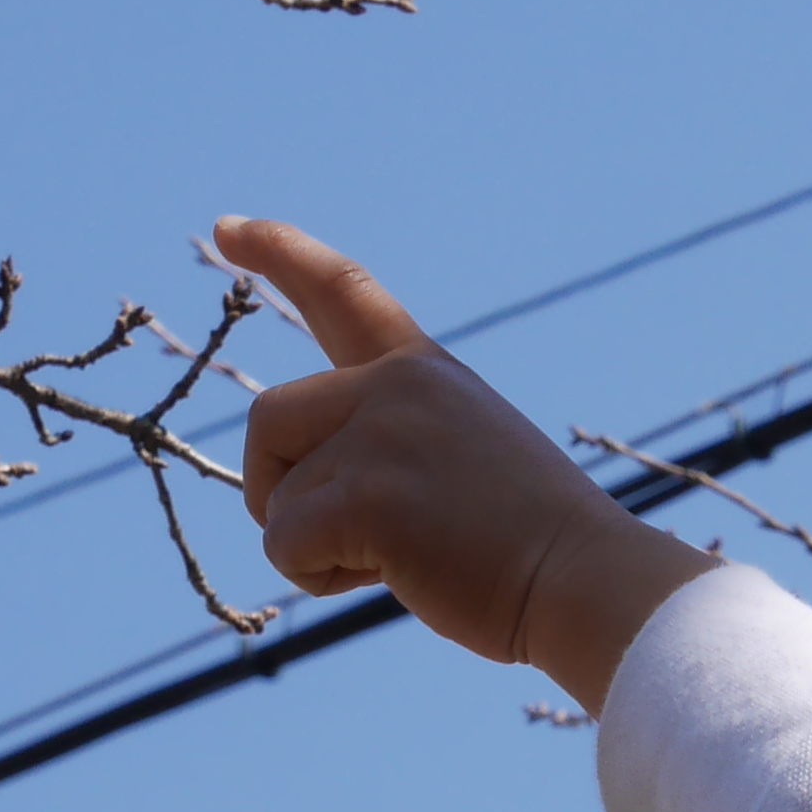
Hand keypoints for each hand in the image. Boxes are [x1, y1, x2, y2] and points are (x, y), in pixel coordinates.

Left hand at [223, 216, 713, 711]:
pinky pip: (284, 545)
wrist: (587, 583)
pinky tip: (393, 576)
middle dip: (277, 489)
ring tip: (401, 558)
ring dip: (314, 546)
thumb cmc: (533, 549)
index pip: (342, 292)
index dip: (281, 252)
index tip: (225, 228)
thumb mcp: (466, 459)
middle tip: (342, 535)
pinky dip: (317, 577)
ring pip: (273, 497)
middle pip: (268, 420)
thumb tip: (293, 490)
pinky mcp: (368, 496)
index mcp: (425, 372)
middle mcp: (397, 386)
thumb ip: (389, 444)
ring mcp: (381, 436)